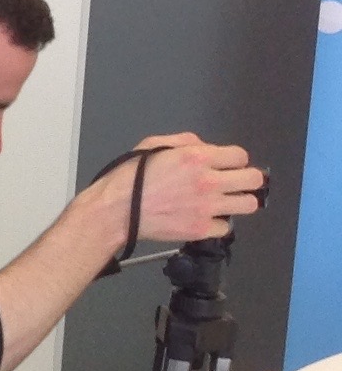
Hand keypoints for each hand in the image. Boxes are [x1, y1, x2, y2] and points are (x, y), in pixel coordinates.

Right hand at [102, 137, 264, 247]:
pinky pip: (226, 227)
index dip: (233, 160)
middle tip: (234, 184)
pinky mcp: (202, 229)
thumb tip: (205, 147)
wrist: (115, 211)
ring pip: (249, 205)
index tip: (226, 165)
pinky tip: (203, 219)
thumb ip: (183, 141)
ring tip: (225, 203)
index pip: (241, 156)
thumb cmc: (128, 177)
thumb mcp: (151, 146)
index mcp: (196, 157)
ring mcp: (208, 207)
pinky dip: (217, 224)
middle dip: (246, 180)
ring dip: (239, 202)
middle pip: (254, 180)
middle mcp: (208, 181)